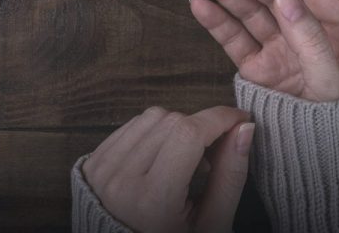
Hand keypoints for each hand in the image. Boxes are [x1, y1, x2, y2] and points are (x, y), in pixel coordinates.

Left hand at [83, 106, 253, 232]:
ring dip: (177, 128)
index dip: (220, 118)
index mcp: (153, 199)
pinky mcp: (94, 161)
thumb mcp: (211, 223)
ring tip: (184, 162)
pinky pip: (131, 125)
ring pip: (151, 117)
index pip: (188, 134)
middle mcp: (121, 179)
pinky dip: (154, 132)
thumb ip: (230, 176)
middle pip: (172, 121)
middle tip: (211, 158)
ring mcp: (103, 168)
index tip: (240, 118)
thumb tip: (244, 129)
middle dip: (200, 129)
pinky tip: (162, 156)